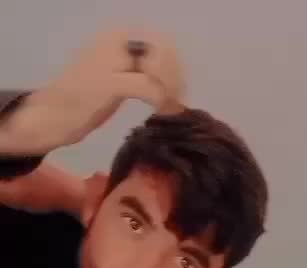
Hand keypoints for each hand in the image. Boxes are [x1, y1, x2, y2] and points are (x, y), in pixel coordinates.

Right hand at [2, 28, 184, 154]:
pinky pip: (149, 87)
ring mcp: (112, 60)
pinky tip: (160, 112)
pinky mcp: (111, 83)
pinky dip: (160, 100)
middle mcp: (114, 40)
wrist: (53, 115)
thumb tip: (169, 75)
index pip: (160, 40)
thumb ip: (136, 69)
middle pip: (163, 50)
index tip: (177, 88)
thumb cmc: (82, 99)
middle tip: (176, 100)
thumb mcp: (113, 74)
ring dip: (170, 89)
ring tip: (169, 108)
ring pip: (159, 67)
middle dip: (175, 76)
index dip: (174, 64)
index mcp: (115, 36)